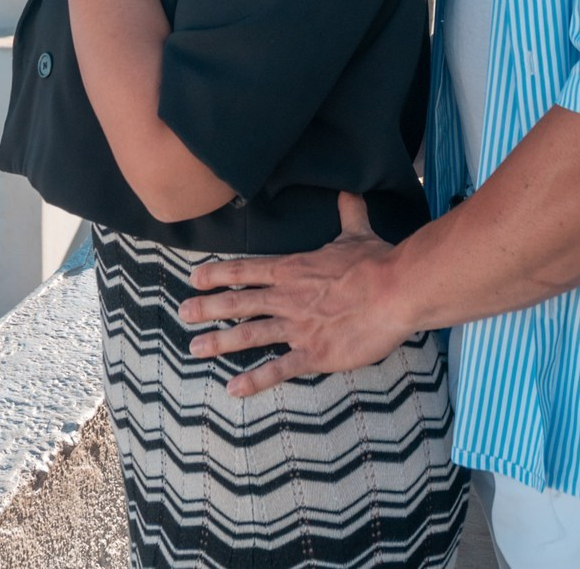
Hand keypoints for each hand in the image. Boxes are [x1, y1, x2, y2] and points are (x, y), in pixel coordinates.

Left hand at [178, 193, 409, 395]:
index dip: (218, 273)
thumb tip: (348, 191)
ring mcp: (298, 327)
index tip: (194, 277)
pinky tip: (233, 387)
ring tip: (195, 348)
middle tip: (183, 312)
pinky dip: (255, 379)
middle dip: (209, 307)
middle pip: (239, 302)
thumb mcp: (358, 233)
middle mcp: (288, 298)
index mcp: (294, 270)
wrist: (396, 291)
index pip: (247, 270)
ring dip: (220, 342)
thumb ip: (348, 213)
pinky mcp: (314, 354)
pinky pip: (279, 369)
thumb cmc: (377, 262)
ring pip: (250, 335)